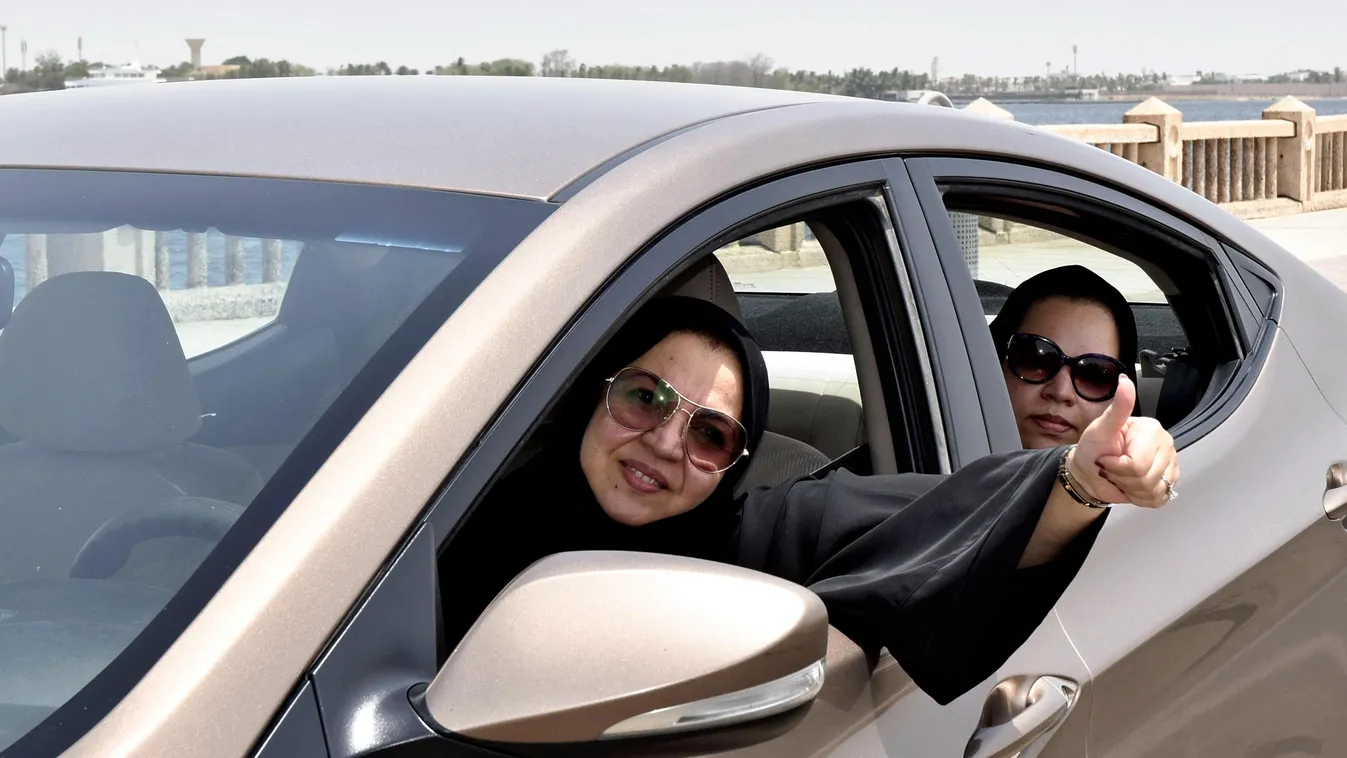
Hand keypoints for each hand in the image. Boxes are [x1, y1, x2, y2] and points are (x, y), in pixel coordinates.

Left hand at [1070, 375, 1178, 508]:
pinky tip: (1131, 485)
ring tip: (1121, 475)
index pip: (1137, 462)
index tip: (1106, 458)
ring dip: (1130, 488)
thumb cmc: (1094, 448)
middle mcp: (1166, 445)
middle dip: (1122, 477)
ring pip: (1153, 490)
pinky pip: (1158, 499)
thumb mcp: (1100, 428)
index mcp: (1151, 430)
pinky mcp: (1168, 483)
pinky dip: (1139, 497)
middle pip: (1146, 478)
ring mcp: (1170, 465)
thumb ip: (1117, 408)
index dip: (1116, 466)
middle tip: (1112, 467)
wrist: (1091, 471)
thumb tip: (1125, 382)